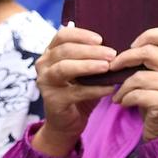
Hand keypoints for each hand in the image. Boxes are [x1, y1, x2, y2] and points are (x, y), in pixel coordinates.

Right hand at [33, 25, 115, 156]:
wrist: (67, 122)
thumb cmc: (78, 91)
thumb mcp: (83, 71)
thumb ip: (92, 57)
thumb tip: (113, 47)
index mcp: (50, 53)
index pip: (62, 36)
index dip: (81, 35)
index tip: (100, 39)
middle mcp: (43, 65)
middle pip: (65, 50)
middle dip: (90, 51)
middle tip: (111, 54)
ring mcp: (45, 83)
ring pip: (65, 68)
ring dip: (88, 66)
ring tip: (107, 67)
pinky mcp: (52, 100)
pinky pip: (76, 92)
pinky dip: (95, 89)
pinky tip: (109, 88)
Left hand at [110, 27, 157, 140]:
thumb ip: (153, 60)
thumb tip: (122, 47)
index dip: (148, 36)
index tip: (132, 46)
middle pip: (148, 53)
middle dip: (124, 59)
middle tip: (112, 67)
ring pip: (139, 76)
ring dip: (123, 86)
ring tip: (118, 94)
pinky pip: (137, 94)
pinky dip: (125, 98)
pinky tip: (124, 102)